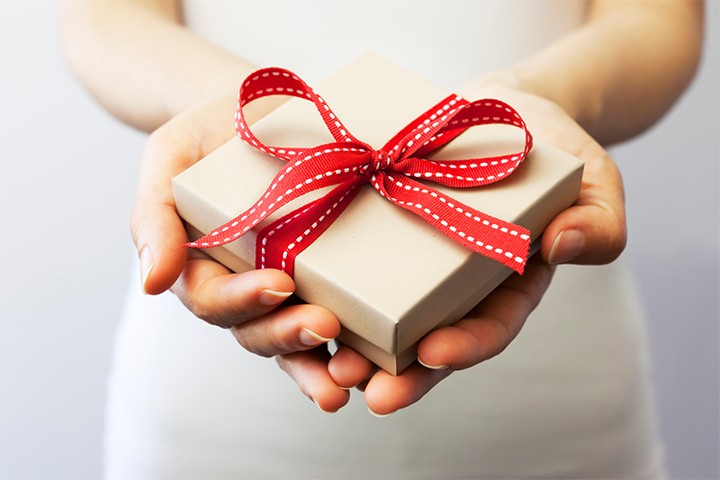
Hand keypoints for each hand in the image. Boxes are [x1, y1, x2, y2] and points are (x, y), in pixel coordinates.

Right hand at [130, 89, 350, 411]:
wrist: (259, 107)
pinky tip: (379, 358)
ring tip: (352, 375)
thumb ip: (154, 217)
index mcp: (202, 267)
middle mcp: (244, 287)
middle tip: (323, 327)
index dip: (242, 300)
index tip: (278, 284)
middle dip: (287, 336)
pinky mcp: (326, 277)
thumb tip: (151, 282)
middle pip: (257, 332)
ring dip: (321, 363)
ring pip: (297, 340)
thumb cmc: (208, 133)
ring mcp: (287, 287)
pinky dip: (355, 344)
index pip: (213, 299)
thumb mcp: (169, 158)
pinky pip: (339, 317)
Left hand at [320, 84, 626, 414]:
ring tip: (322, 357)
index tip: (433, 354)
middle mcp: (453, 284)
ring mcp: (412, 259)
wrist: (500, 110)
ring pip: (381, 313)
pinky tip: (296, 293)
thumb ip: (598, 222)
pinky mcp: (377, 228)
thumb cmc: (553, 148)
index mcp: (506, 285)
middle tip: (359, 385)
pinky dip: (329, 282)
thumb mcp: (593, 182)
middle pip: (425, 340)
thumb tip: (566, 242)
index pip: (490, 328)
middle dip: (395, 370)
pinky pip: (352, 261)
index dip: (465, 346)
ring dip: (352, 341)